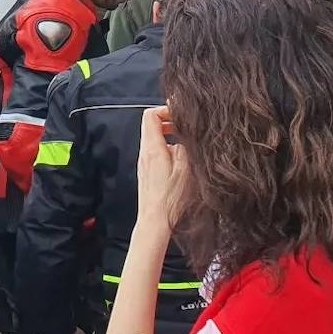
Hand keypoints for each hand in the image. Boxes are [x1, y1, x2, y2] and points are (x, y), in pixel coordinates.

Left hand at [136, 105, 187, 232]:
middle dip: (170, 123)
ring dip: (171, 138)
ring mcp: (144, 163)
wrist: (155, 223)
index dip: (166, 110)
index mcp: (152, 147)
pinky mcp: (148, 173)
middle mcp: (144, 153)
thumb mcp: (185, 169)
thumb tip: (186, 133)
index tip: (181, 116)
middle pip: (152, 125)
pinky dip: (169, 150)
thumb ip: (185, 147)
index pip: (150, 115)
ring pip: (155, 140)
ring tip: (188, 147)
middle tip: (187, 130)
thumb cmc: (171, 199)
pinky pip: (156, 153)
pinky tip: (183, 163)